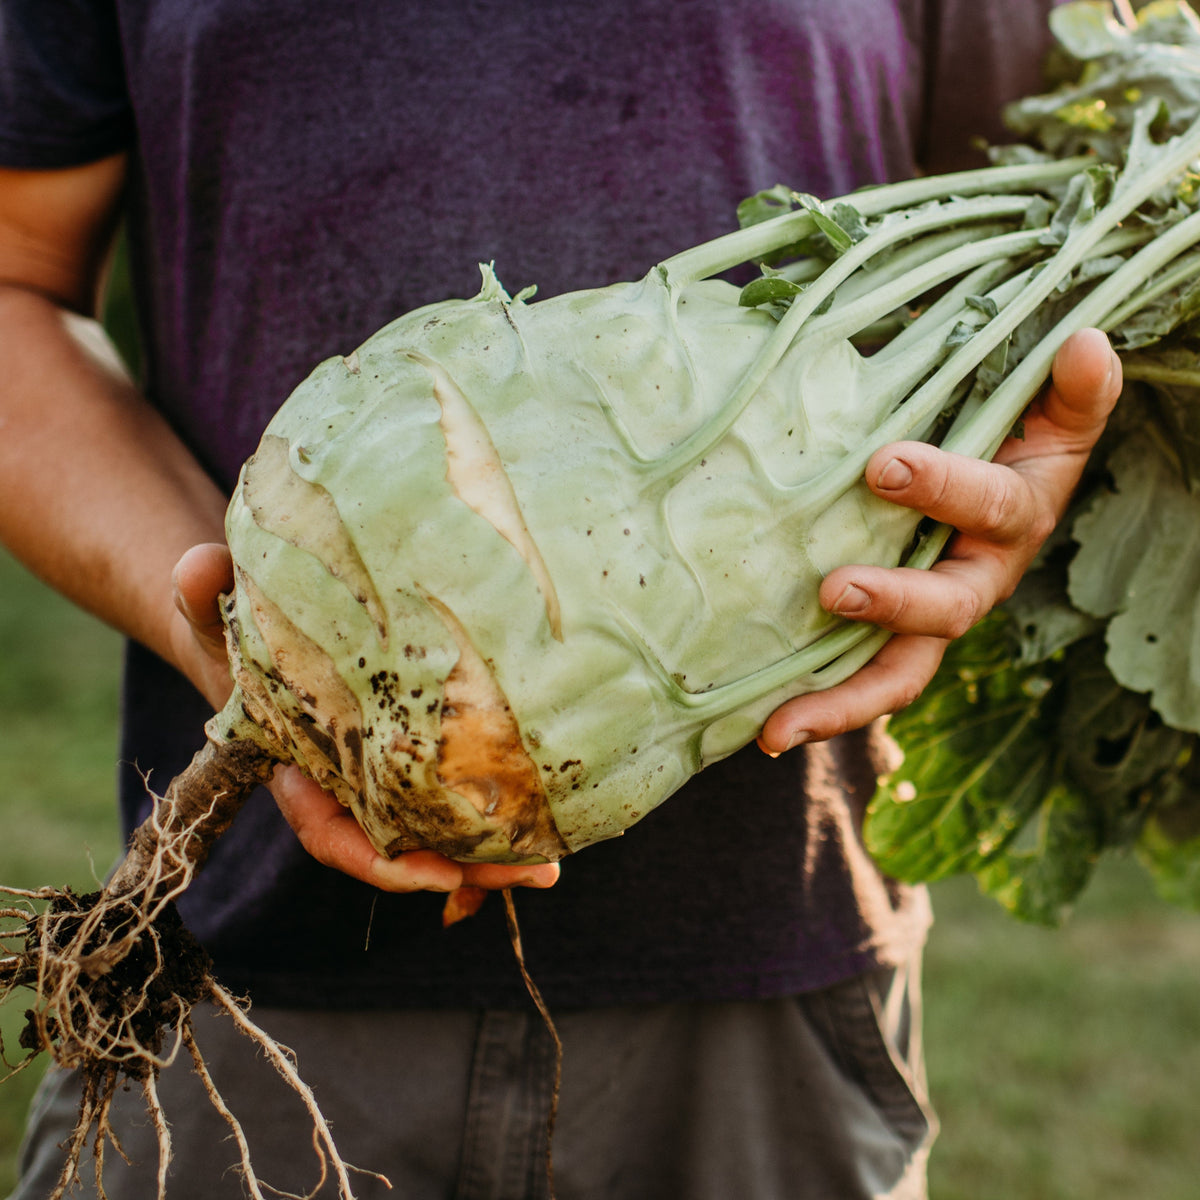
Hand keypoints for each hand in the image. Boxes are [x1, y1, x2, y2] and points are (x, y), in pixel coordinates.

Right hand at [171, 543, 559, 893]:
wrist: (264, 622)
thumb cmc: (236, 625)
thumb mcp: (214, 613)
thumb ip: (203, 598)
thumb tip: (198, 567)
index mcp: (298, 771)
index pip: (333, 836)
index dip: (381, 862)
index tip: (435, 877)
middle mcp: (346, 784)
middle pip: (405, 846)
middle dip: (464, 868)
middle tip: (531, 871)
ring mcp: (385, 772)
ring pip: (438, 829)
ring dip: (492, 852)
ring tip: (549, 863)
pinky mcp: (419, 747)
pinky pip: (456, 792)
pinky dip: (495, 811)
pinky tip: (546, 817)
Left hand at [758, 326, 1122, 754]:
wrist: (992, 477)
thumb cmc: (1005, 433)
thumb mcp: (1045, 410)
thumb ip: (1066, 389)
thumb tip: (1089, 343)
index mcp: (1017, 515)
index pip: (992, 506)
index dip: (946, 488)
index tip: (884, 463)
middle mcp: (980, 577)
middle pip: (950, 606)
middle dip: (897, 602)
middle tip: (838, 590)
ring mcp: (932, 619)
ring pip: (901, 671)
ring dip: (843, 700)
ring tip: (779, 726)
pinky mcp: (892, 642)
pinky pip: (860, 682)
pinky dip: (819, 709)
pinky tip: (764, 731)